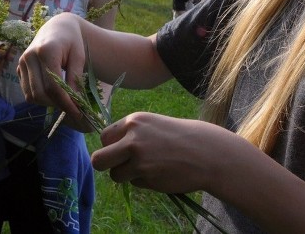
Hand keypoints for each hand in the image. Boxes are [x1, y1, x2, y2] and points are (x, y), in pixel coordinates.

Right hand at [18, 13, 89, 124]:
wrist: (57, 29)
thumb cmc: (71, 41)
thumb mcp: (79, 56)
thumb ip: (75, 78)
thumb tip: (74, 102)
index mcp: (45, 50)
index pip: (53, 85)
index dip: (65, 102)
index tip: (78, 112)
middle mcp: (29, 56)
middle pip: (40, 93)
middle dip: (57, 104)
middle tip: (72, 108)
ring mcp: (21, 62)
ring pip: (31, 95)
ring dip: (48, 103)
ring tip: (63, 100)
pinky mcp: (18, 68)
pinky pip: (27, 92)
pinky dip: (39, 98)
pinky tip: (52, 93)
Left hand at [92, 112, 226, 193]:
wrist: (206, 152)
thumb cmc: (179, 137)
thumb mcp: (152, 125)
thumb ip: (131, 134)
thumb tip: (108, 149)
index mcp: (134, 121)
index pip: (104, 137)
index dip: (110, 145)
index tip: (120, 149)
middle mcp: (132, 139)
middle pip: (98, 159)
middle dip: (104, 164)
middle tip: (117, 165)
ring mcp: (139, 160)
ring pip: (115, 175)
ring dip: (126, 175)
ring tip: (145, 168)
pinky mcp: (147, 178)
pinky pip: (134, 183)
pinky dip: (142, 181)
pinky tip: (159, 173)